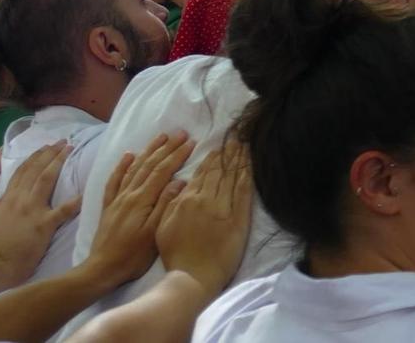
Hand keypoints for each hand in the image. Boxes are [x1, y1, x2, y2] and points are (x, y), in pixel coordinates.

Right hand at [0, 139, 79, 286]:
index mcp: (6, 199)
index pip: (21, 171)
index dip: (34, 157)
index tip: (45, 146)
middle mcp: (20, 199)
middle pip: (36, 169)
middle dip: (49, 153)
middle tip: (63, 141)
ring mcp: (32, 210)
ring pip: (47, 179)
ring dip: (58, 161)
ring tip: (70, 149)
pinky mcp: (44, 224)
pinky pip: (64, 210)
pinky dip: (76, 201)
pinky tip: (87, 192)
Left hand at [80, 132, 194, 289]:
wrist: (102, 269)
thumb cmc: (133, 256)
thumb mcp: (154, 233)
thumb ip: (165, 205)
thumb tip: (179, 181)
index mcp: (141, 200)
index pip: (162, 171)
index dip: (177, 155)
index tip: (190, 142)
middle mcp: (128, 194)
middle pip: (149, 165)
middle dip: (166, 148)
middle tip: (180, 133)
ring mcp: (117, 199)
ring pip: (134, 168)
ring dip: (148, 151)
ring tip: (160, 137)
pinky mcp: (109, 206)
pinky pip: (114, 181)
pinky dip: (121, 166)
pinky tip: (127, 156)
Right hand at [157, 143, 253, 296]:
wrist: (191, 277)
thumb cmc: (175, 255)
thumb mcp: (162, 227)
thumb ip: (171, 203)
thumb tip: (180, 183)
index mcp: (186, 200)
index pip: (203, 173)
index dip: (213, 158)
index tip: (220, 146)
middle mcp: (206, 200)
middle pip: (220, 171)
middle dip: (228, 153)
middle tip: (237, 137)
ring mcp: (224, 209)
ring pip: (233, 177)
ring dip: (239, 159)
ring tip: (246, 144)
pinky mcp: (239, 220)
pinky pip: (245, 193)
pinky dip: (248, 176)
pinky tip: (253, 164)